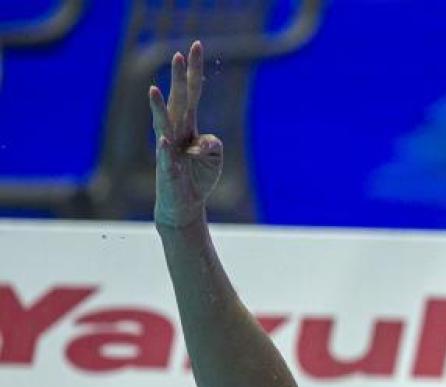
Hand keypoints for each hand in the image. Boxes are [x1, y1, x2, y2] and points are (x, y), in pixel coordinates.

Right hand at [149, 40, 222, 227]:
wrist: (184, 204)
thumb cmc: (198, 177)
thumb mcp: (214, 157)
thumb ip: (213, 143)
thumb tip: (203, 143)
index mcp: (188, 125)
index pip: (192, 93)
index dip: (195, 71)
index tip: (196, 46)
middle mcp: (175, 132)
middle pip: (178, 101)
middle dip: (178, 78)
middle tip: (178, 54)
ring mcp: (168, 149)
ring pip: (162, 124)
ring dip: (158, 107)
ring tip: (153, 90)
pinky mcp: (168, 169)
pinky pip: (166, 157)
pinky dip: (165, 148)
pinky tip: (164, 140)